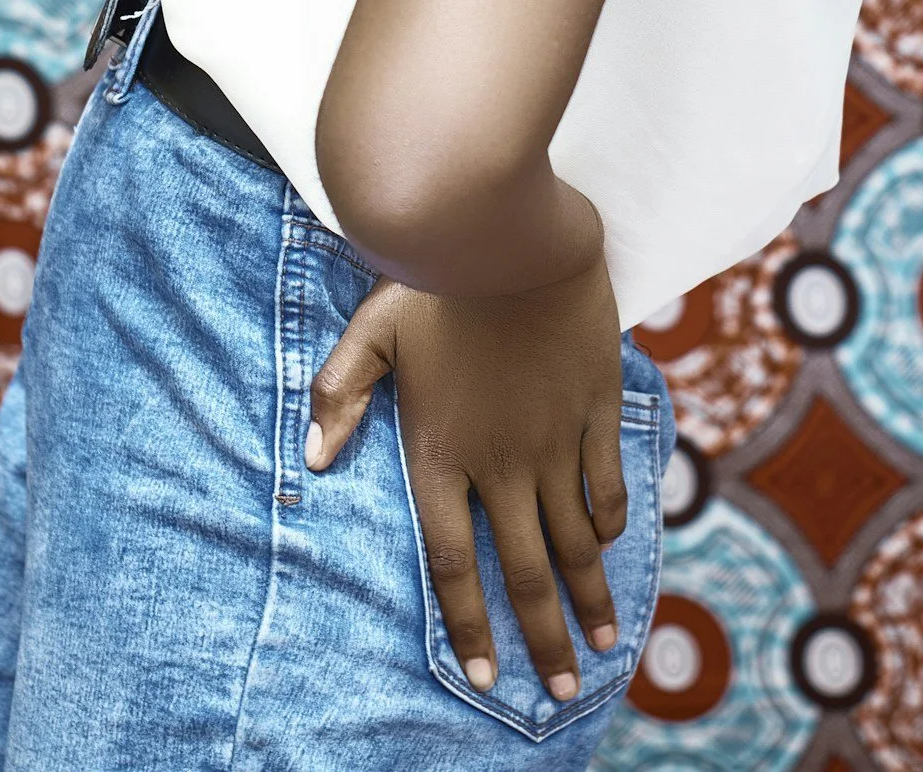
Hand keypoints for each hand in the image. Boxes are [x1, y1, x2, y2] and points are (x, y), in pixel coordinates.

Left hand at [306, 253, 627, 698]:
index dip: (469, 624)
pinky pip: (604, 481)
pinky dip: (608, 521)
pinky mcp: (592, 404)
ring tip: (603, 644)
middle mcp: (500, 462)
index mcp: (440, 454)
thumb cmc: (433, 277)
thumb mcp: (372, 332)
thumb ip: (341, 395)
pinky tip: (607, 546)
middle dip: (542, 639)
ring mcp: (552, 436)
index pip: (453, 563)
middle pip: (523, 571)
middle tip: (561, 691)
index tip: (484, 675)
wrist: (508, 232)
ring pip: (573, 540)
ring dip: (588, 596)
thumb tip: (315, 461)